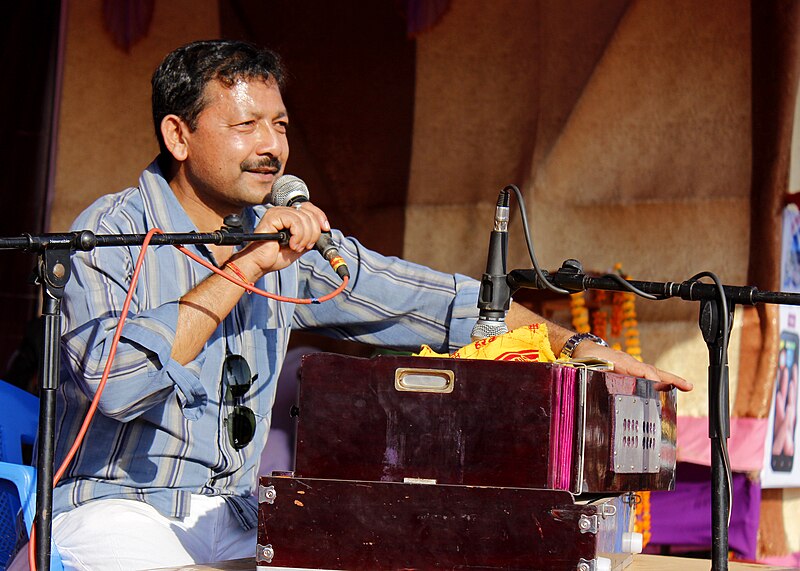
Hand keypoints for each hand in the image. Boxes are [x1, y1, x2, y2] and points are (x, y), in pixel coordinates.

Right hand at [231, 202, 330, 277]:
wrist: (260, 264)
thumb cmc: (275, 256)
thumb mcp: (300, 245)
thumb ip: (310, 236)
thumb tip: (324, 230)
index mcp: (289, 215)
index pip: (310, 208)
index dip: (320, 217)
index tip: (325, 229)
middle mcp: (283, 211)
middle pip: (309, 213)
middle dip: (313, 232)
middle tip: (305, 246)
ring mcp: (277, 212)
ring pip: (304, 218)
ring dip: (305, 237)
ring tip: (296, 247)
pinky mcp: (272, 217)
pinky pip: (294, 222)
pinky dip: (298, 235)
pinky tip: (291, 244)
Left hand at [572, 341, 693, 391]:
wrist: (584, 349)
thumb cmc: (586, 358)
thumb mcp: (588, 366)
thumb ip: (594, 374)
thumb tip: (598, 378)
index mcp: (621, 362)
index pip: (640, 369)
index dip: (651, 377)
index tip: (659, 384)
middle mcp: (630, 363)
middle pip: (653, 370)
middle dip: (671, 378)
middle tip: (688, 386)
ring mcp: (632, 366)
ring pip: (653, 373)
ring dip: (670, 380)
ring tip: (687, 387)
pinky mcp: (631, 370)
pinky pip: (648, 376)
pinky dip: (660, 381)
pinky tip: (669, 389)